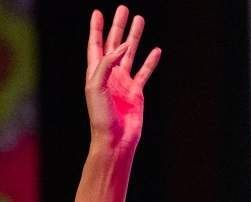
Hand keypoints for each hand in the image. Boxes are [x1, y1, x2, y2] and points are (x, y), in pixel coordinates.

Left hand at [85, 6, 160, 152]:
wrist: (114, 139)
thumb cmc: (101, 117)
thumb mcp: (97, 86)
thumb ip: (107, 63)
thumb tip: (123, 46)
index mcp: (95, 73)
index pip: (95, 45)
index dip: (96, 29)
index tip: (97, 13)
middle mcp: (109, 76)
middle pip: (113, 44)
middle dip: (118, 26)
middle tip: (123, 9)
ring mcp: (123, 83)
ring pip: (130, 54)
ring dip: (135, 37)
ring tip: (140, 19)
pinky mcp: (136, 92)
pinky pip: (144, 72)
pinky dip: (150, 61)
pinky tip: (156, 50)